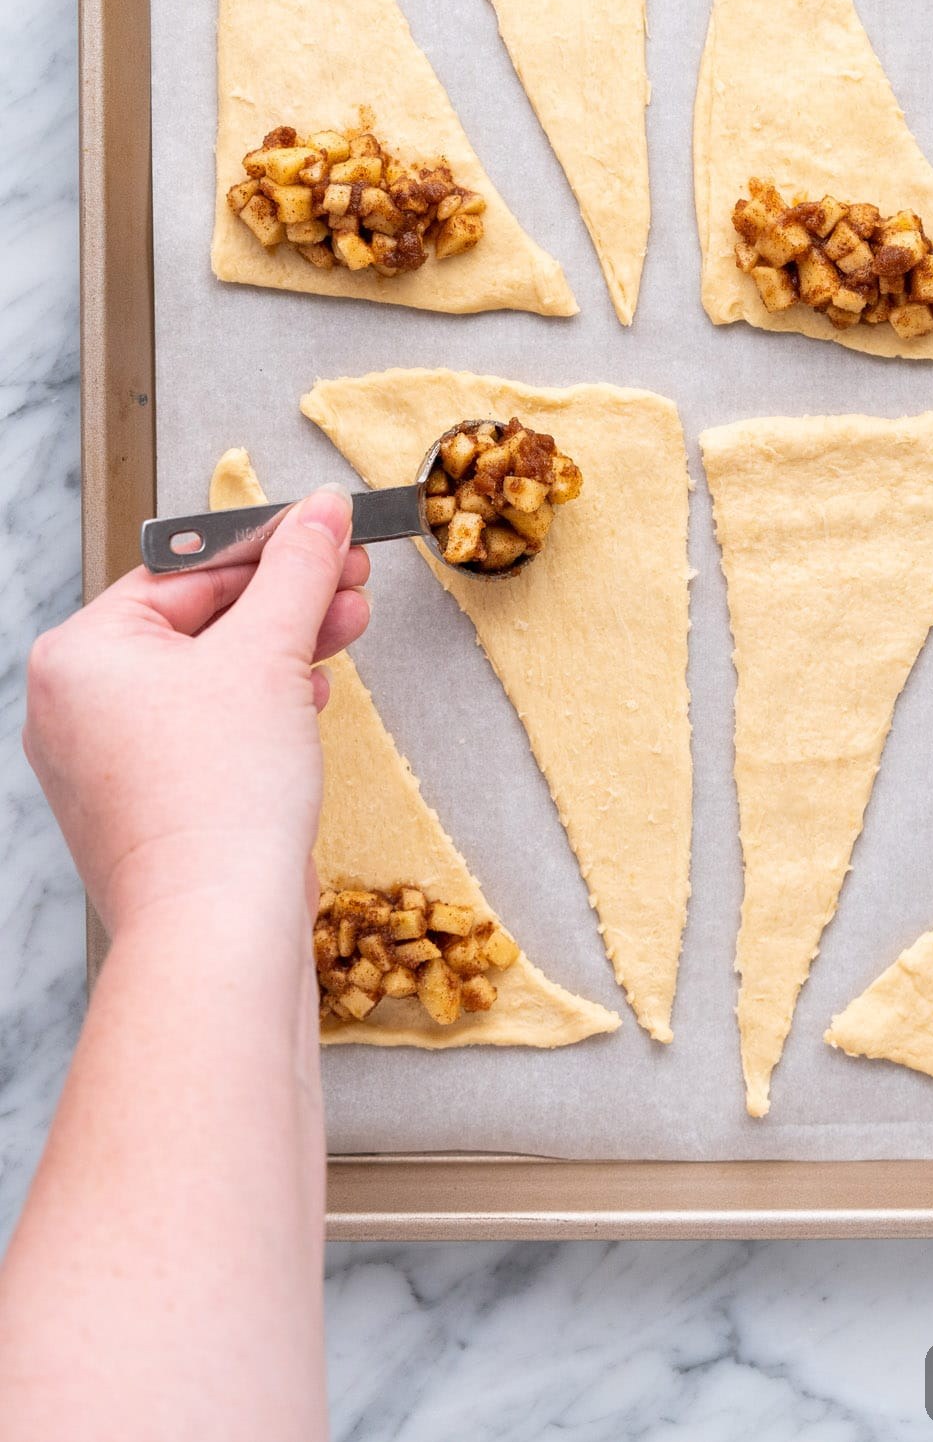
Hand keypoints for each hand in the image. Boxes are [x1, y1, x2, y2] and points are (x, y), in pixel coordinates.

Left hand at [24, 489, 370, 935]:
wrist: (219, 931)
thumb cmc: (219, 799)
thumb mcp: (271, 652)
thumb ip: (299, 569)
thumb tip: (321, 510)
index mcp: (78, 655)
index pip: (184, 570)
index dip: (268, 545)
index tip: (325, 529)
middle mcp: (75, 707)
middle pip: (196, 622)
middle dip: (285, 600)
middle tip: (348, 576)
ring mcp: (105, 765)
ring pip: (206, 679)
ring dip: (282, 650)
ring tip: (345, 628)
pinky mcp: (145, 808)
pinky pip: (203, 732)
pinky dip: (258, 709)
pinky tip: (308, 699)